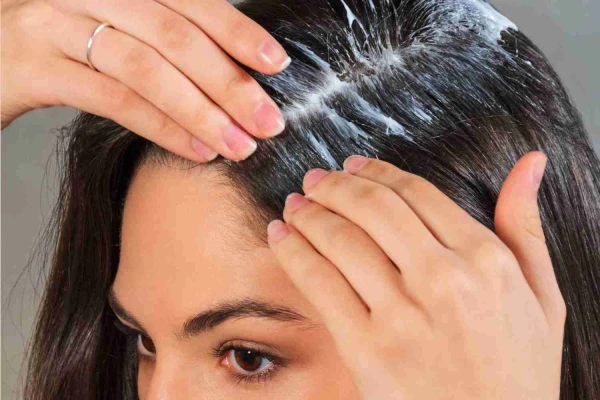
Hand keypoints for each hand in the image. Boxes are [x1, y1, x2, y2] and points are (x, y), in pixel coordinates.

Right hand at [1, 0, 288, 161]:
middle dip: (228, 81)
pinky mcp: (32, 68)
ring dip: (201, 111)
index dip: (235, 31)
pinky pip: (112, 99)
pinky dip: (162, 127)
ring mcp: (52, 24)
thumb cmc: (58, 43)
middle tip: (269, 120)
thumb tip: (229, 71)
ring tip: (239, 144)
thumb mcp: (109, 25)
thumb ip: (159, 36)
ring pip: (145, 68)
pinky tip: (196, 149)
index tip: (276, 64)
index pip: (187, 1)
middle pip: (173, 34)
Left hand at [267, 151, 565, 398]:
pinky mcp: (367, 349)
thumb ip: (527, 227)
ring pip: (341, 240)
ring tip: (294, 205)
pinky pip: (319, 283)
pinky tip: (280, 237)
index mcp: (484, 259)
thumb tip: (530, 163)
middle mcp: (444, 279)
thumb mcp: (541, 297)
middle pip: (372, 208)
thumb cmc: (518, 372)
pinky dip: (293, 252)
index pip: (416, 194)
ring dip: (309, 214)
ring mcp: (402, 315)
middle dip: (334, 186)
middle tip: (314, 180)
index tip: (353, 166)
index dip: (376, 172)